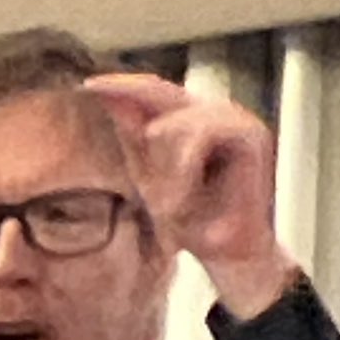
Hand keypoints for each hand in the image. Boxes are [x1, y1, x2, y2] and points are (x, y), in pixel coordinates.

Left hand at [83, 71, 297, 318]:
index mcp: (191, 117)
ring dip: (165, 168)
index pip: (153, 91)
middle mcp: (214, 110)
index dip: (123, 87)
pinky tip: (181, 198)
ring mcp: (235, 119)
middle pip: (163, 94)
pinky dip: (186, 168)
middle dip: (139, 123)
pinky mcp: (250, 134)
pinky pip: (202, 134)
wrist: (229, 253)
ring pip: (179, 120)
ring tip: (165, 206)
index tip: (88, 86)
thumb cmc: (192, 221)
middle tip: (116, 136)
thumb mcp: (151, 179)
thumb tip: (111, 100)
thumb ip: (135, 142)